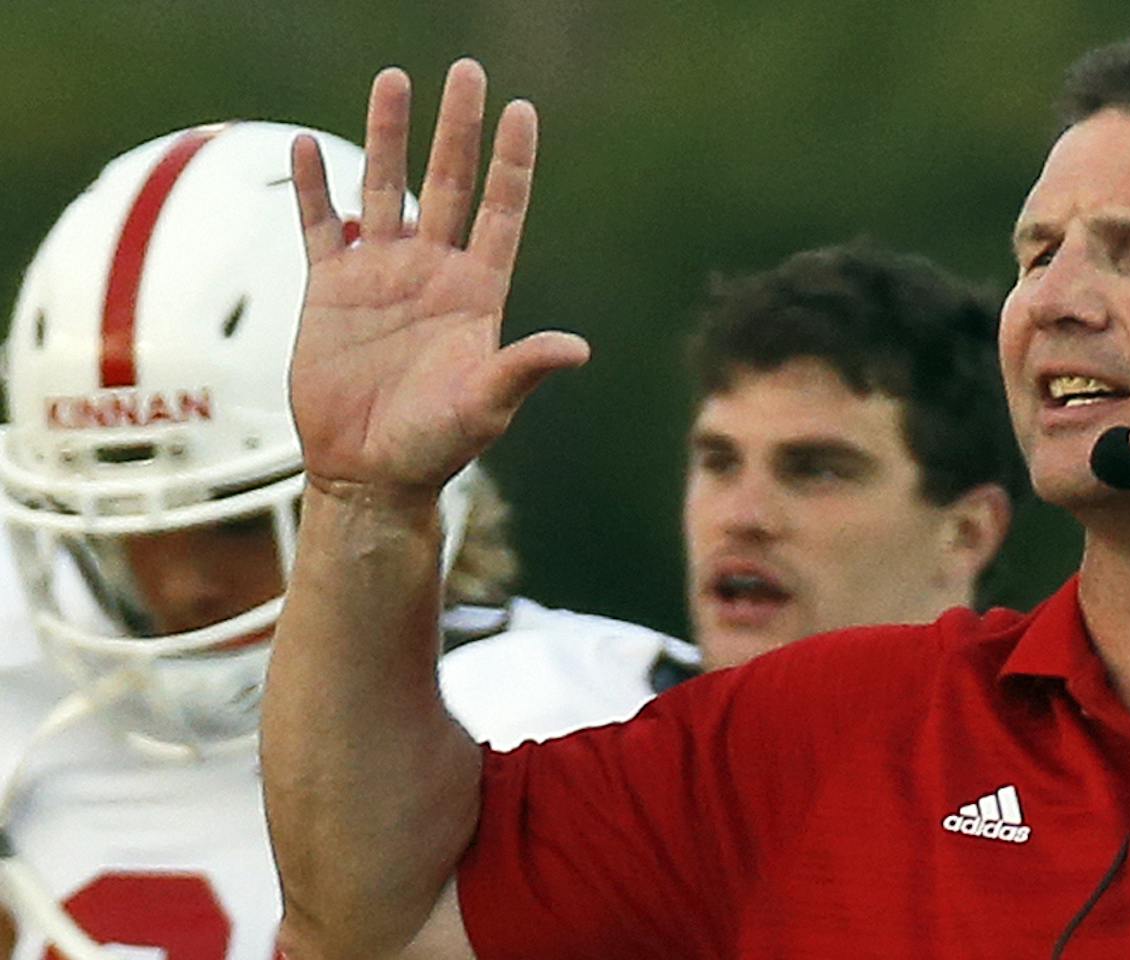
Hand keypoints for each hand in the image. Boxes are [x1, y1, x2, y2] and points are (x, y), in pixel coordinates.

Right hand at [288, 60, 587, 501]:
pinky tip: (306, 144)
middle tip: (466, 71)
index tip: (521, 110)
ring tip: (393, 79)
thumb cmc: (437, 446)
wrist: (370, 472)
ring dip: (388, 135)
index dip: (512, 162)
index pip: (502, 210)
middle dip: (458, 127)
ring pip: (386, 187)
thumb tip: (577, 349)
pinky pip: (321, 226)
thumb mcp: (487, 406)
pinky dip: (314, 188)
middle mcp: (434, 271)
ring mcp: (382, 275)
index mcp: (478, 292)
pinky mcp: (330, 290)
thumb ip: (523, 369)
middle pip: (450, 182)